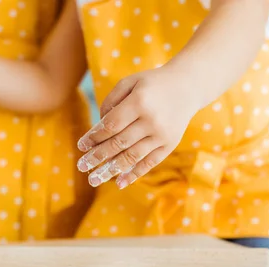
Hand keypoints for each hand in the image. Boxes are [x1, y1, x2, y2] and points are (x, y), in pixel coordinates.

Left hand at [76, 65, 198, 188]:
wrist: (188, 86)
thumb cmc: (152, 84)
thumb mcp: (130, 82)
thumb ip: (111, 101)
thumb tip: (98, 127)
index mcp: (139, 102)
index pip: (111, 125)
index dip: (94, 137)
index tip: (81, 146)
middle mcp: (151, 120)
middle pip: (119, 143)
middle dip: (98, 156)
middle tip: (81, 166)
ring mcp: (162, 135)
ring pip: (132, 156)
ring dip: (111, 170)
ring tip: (94, 179)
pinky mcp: (170, 144)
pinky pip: (149, 163)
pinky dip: (134, 174)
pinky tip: (119, 183)